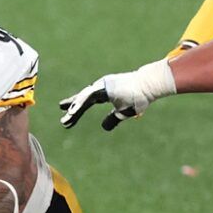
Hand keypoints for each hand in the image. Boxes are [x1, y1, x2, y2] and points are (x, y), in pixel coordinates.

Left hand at [58, 60, 177, 130]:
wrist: (148, 85)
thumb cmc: (138, 97)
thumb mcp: (123, 112)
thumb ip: (113, 119)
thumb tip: (104, 127)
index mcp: (104, 93)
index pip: (87, 102)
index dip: (78, 110)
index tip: (68, 117)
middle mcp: (101, 87)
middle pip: (82, 99)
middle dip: (72, 109)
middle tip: (63, 120)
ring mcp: (102, 85)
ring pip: (84, 98)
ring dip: (74, 108)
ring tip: (66, 117)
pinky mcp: (104, 85)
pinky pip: (89, 95)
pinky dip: (81, 103)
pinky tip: (73, 110)